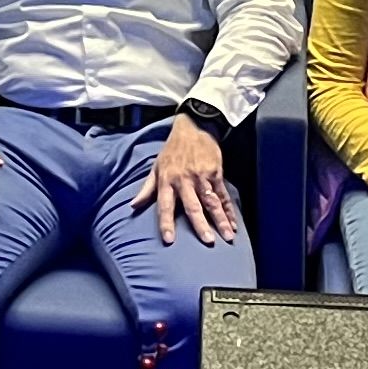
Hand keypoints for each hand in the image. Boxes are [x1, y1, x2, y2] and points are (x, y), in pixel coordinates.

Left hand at [147, 117, 240, 244]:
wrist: (193, 128)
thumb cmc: (172, 150)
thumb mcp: (156, 167)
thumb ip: (146, 189)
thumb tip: (133, 206)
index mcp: (167, 181)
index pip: (165, 205)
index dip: (166, 222)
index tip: (169, 240)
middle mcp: (184, 181)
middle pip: (193, 206)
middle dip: (200, 224)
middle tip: (208, 241)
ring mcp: (202, 177)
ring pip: (212, 202)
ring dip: (220, 220)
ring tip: (228, 237)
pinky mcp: (216, 173)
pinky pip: (223, 195)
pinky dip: (229, 210)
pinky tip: (234, 223)